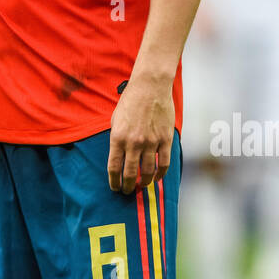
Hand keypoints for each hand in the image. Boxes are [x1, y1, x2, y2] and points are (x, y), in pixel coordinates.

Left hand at [107, 75, 173, 193]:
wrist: (150, 87)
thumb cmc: (130, 101)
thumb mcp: (115, 119)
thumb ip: (116, 138)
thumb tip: (119, 156)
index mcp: (118, 138)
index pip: (114, 167)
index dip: (114, 181)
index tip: (115, 188)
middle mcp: (133, 143)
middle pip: (130, 173)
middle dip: (128, 186)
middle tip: (127, 191)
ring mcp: (151, 142)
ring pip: (147, 171)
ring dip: (144, 183)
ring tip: (141, 186)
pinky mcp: (165, 140)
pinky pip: (164, 163)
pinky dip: (160, 174)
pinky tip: (156, 178)